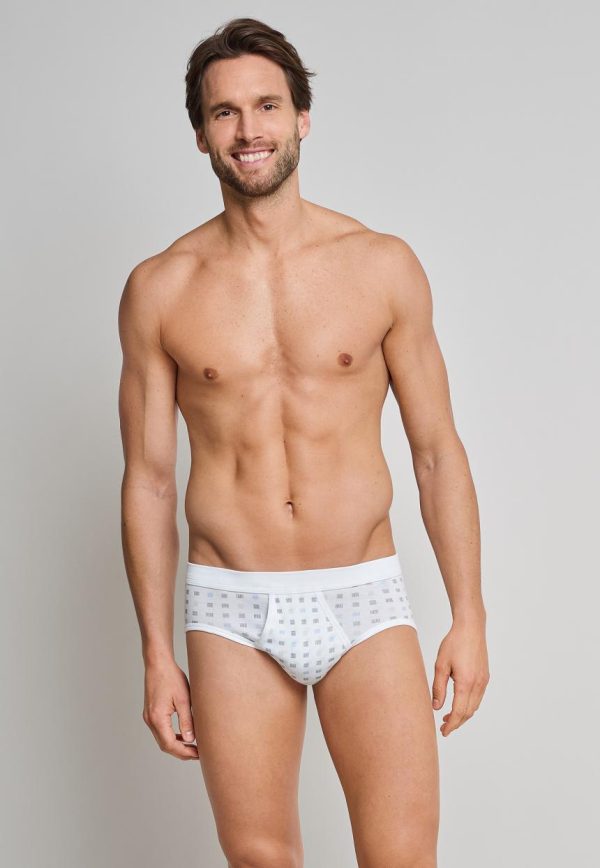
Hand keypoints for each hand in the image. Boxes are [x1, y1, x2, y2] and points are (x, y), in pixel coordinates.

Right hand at [142, 659, 198, 759]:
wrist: (158, 664)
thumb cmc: (171, 678)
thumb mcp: (183, 699)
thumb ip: (187, 720)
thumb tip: (190, 739)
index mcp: (157, 718)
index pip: (170, 744)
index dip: (184, 752)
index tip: (198, 754)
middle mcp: (150, 720)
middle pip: (165, 745)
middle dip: (181, 752)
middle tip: (197, 754)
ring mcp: (148, 717)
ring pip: (162, 739)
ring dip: (176, 745)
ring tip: (192, 746)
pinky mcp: (150, 713)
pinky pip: (160, 731)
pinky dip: (171, 736)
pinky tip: (183, 735)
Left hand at [431, 620, 489, 736]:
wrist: (471, 628)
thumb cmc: (454, 643)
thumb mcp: (440, 665)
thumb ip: (438, 687)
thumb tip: (436, 706)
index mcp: (466, 683)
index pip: (459, 712)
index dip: (451, 725)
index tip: (444, 732)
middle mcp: (478, 684)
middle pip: (468, 713)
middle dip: (456, 723)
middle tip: (443, 727)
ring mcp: (483, 681)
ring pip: (474, 706)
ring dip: (463, 715)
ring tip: (449, 717)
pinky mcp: (485, 677)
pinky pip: (478, 697)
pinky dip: (469, 705)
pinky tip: (459, 703)